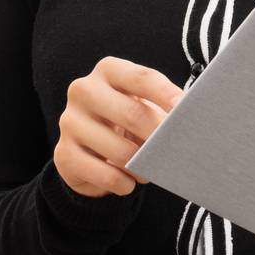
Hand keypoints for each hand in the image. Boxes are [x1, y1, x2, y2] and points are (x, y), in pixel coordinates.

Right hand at [55, 56, 183, 197]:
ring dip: (142, 165)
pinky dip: (123, 183)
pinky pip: (103, 174)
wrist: (88, 149)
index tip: (186, 110)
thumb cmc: (125, 120)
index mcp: (108, 70)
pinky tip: (128, 183)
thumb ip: (163, 106)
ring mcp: (70, 121)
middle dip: (158, 136)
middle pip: (132, 113)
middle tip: (173, 151)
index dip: (167, 95)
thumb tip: (191, 118)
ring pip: (119, 149)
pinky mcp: (63, 153)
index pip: (142, 78)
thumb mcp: (142, 105)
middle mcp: (84, 90)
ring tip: (149, 170)